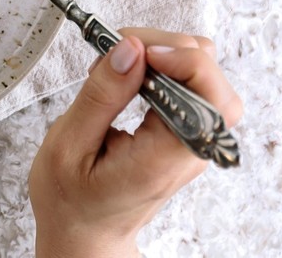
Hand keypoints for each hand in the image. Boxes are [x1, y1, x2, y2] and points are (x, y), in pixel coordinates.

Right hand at [28, 28, 242, 257]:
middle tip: (117, 53)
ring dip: (162, 55)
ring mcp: (190, 141)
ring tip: (117, 66)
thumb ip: (102, 96)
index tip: (132, 50)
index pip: (208, 96)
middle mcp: (188, 150)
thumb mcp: (69, 145)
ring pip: (204, 74)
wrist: (84, 233)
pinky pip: (189, 85)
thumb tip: (129, 49)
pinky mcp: (183, 132)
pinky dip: (160, 67)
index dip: (178, 59)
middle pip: (212, 77)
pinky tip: (128, 76)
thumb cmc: (70, 200)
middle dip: (165, 49)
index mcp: (163, 159)